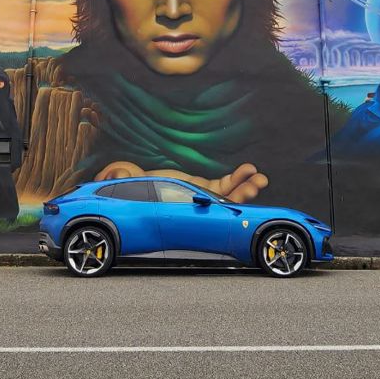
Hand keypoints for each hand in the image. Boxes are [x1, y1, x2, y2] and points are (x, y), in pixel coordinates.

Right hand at [94, 161, 268, 202]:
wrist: (133, 192)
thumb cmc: (129, 196)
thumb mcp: (124, 186)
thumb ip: (119, 176)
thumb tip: (118, 169)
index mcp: (177, 207)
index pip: (202, 209)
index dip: (220, 206)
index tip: (234, 200)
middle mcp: (192, 206)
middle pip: (222, 204)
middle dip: (242, 195)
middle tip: (257, 185)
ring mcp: (201, 197)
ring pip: (228, 196)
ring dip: (246, 187)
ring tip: (261, 178)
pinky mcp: (203, 187)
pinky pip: (225, 185)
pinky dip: (237, 178)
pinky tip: (249, 170)